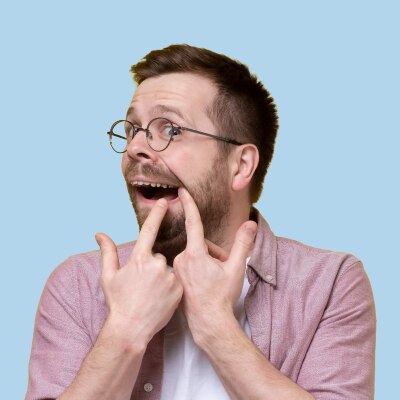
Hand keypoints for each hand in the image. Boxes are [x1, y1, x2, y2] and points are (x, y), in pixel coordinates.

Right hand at [95, 198, 182, 344]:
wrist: (131, 329)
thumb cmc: (118, 302)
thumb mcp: (108, 276)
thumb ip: (107, 252)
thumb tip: (99, 234)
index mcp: (138, 259)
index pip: (149, 229)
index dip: (158, 213)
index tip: (165, 202)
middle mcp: (156, 264)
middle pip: (157, 256)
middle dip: (150, 266)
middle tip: (143, 285)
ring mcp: (169, 277)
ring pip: (166, 269)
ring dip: (160, 276)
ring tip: (151, 294)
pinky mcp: (179, 288)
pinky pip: (176, 280)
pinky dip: (170, 285)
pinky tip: (160, 298)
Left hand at [173, 188, 256, 342]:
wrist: (208, 322)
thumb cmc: (222, 296)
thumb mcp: (236, 268)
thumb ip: (243, 244)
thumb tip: (251, 224)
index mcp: (195, 254)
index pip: (193, 223)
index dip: (189, 205)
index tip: (181, 191)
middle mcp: (182, 259)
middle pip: (201, 244)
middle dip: (214, 253)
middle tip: (223, 269)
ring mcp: (177, 269)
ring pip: (195, 255)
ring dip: (206, 261)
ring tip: (214, 279)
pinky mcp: (176, 277)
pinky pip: (188, 265)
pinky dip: (198, 269)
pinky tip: (204, 284)